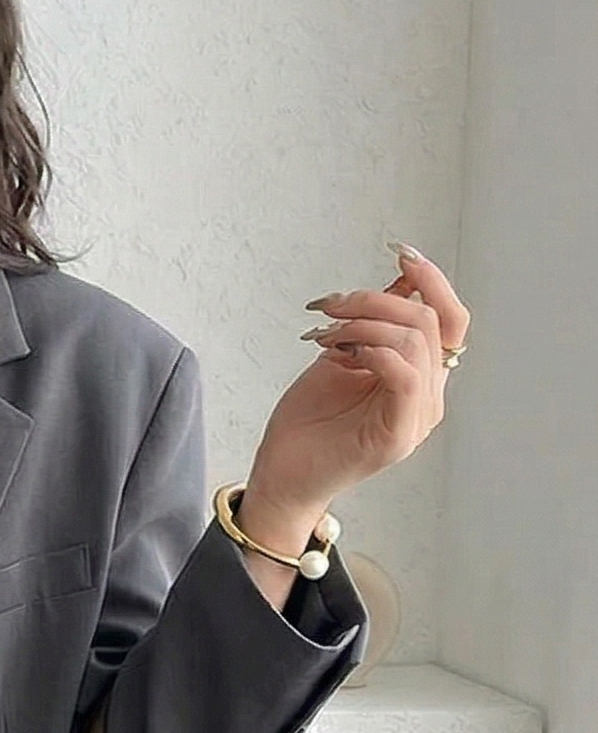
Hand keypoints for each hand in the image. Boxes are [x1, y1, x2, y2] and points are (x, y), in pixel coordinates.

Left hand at [243, 244, 471, 540]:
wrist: (282, 478)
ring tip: (324, 333)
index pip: (450, 318)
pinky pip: (405, 375)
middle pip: (430, 321)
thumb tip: (398, 282)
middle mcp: (428, 396)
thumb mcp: (340, 359)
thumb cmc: (306, 425)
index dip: (432, 280)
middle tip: (328, 305)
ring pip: (416, 341)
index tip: (399, 253)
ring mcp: (417, 417)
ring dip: (363, 322)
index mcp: (420, 376)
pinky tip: (341, 351)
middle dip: (374, 299)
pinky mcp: (397, 434)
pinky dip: (373, 350)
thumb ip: (371, 326)